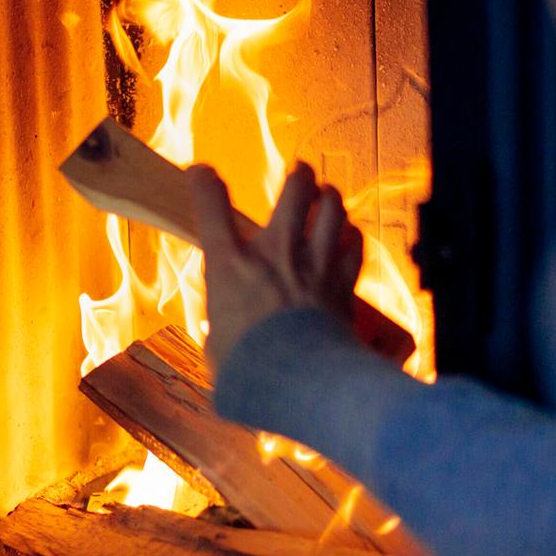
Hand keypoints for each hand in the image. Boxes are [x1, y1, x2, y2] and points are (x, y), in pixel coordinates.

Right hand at [187, 161, 363, 371]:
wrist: (300, 382)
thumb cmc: (247, 372)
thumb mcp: (217, 349)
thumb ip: (221, 331)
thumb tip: (221, 338)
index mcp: (231, 266)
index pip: (211, 206)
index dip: (203, 182)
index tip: (201, 174)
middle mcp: (275, 253)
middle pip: (295, 190)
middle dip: (298, 175)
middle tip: (299, 173)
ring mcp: (314, 264)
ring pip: (333, 209)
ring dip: (330, 198)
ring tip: (327, 196)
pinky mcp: (343, 284)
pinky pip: (355, 246)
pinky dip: (352, 237)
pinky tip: (348, 237)